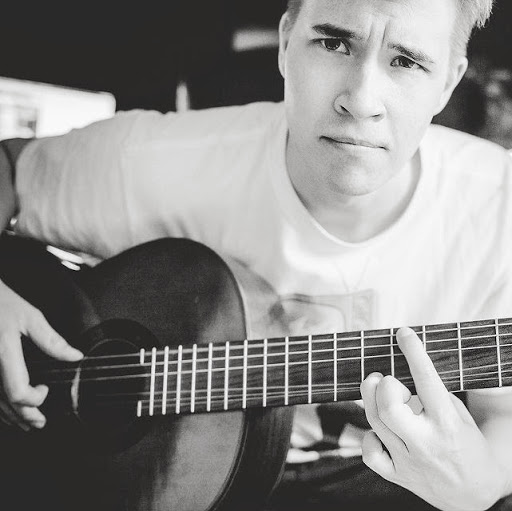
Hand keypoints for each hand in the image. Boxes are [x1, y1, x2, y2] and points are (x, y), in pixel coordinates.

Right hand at [0, 279, 82, 430]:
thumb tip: (75, 356)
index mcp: (3, 354)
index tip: (46, 389)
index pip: (18, 391)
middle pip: (4, 403)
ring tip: (25, 423)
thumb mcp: (29, 316)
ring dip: (9, 416)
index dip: (34, 399)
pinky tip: (5, 409)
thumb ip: (51, 340)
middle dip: (24, 416)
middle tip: (40, 423)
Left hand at [360, 327, 507, 510]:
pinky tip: (380, 430)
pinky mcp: (395, 475)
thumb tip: (397, 369)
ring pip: (373, 422)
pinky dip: (369, 436)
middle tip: (385, 379)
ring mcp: (408, 461)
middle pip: (387, 406)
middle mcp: (426, 443)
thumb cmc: (464, 442)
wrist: (475, 493)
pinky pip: (369, 452)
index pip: (426, 381)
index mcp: (447, 423)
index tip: (404, 333)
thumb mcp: (458, 414)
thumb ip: (430, 395)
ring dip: (370, 399)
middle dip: (382, 385)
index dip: (413, 352)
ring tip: (380, 393)